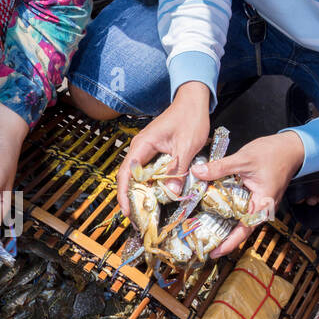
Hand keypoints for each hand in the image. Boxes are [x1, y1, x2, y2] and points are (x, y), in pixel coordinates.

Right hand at [117, 84, 210, 220]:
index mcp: (143, 145)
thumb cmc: (190, 118)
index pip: (126, 173)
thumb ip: (178, 170)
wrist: (193, 100)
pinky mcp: (153, 151)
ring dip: (139, 192)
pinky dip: (149, 184)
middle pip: (128, 177)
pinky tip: (155, 195)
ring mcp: (145, 149)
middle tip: (137, 218)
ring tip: (144, 211)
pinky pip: (147, 170)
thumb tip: (171, 194)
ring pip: (137, 175)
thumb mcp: (186, 146)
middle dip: (130, 198)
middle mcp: (139, 148)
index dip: (124, 194)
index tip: (128, 211)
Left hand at [190, 131, 302, 257]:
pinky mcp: (253, 196)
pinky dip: (225, 210)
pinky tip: (210, 210)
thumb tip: (198, 172)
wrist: (291, 147)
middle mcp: (260, 207)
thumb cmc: (275, 154)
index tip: (214, 252)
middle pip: (239, 228)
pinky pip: (238, 207)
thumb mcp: (244, 159)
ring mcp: (257, 203)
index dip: (229, 243)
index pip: (244, 230)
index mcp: (262, 204)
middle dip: (221, 237)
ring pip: (237, 218)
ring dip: (222, 224)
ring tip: (201, 231)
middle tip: (200, 243)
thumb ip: (220, 167)